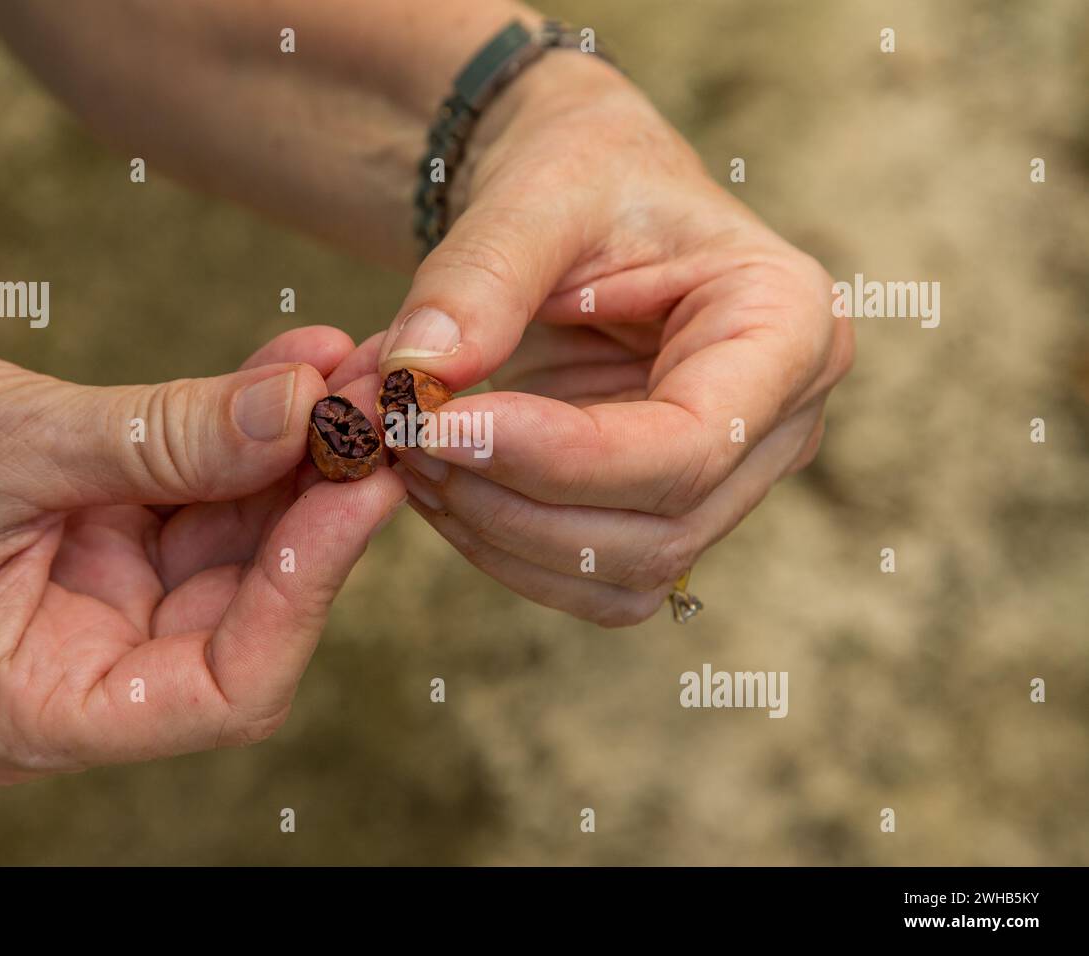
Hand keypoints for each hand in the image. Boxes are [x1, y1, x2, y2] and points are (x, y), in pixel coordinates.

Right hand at [0, 318, 403, 781]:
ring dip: (302, 452)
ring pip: (244, 545)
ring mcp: (109, 609)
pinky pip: (210, 495)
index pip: (224, 691)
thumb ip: (165, 437)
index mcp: (35, 706)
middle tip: (382, 401)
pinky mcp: (119, 546)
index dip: (307, 591)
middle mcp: (87, 672)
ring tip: (352, 365)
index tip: (363, 487)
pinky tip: (301, 362)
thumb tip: (306, 408)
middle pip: (252, 609)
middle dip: (320, 501)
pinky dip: (254, 430)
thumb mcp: (11, 444)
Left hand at [374, 52, 853, 625]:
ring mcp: (732, 476)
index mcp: (788, 325)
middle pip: (661, 526)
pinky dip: (504, 550)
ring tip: (410, 456)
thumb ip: (480, 276)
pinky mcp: (671, 509)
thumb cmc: (583, 173)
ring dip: (498, 536)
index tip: (436, 425)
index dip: (559, 457)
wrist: (583, 200)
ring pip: (623, 572)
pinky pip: (594, 578)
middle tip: (402, 437)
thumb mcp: (538, 189)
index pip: (692, 442)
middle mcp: (782, 419)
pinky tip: (443, 487)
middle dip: (513, 501)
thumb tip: (415, 376)